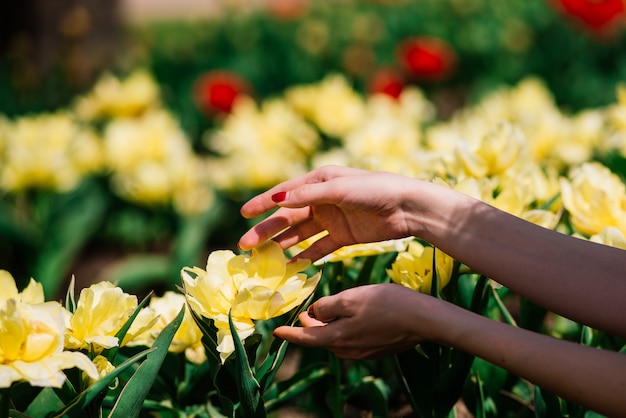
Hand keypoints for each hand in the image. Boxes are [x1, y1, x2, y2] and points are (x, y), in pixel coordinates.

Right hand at [238, 165, 446, 261]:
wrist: (408, 207)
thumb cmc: (375, 189)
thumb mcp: (340, 189)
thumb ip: (308, 196)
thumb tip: (277, 200)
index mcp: (319, 181)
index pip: (285, 193)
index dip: (263, 203)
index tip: (243, 214)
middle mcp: (322, 199)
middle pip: (288, 217)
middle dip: (267, 230)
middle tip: (246, 246)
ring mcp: (332, 218)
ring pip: (300, 234)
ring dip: (282, 245)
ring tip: (262, 259)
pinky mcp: (343, 236)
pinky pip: (319, 248)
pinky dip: (305, 257)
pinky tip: (290, 267)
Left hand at [272, 283, 441, 358]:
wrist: (424, 319)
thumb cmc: (387, 303)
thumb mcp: (351, 298)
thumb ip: (327, 306)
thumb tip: (315, 313)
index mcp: (338, 338)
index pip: (306, 338)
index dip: (290, 333)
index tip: (276, 331)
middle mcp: (349, 351)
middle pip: (321, 339)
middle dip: (310, 326)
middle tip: (305, 311)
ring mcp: (364, 352)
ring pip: (337, 339)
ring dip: (328, 326)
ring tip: (326, 311)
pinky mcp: (377, 349)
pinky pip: (352, 340)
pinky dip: (344, 328)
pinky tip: (351, 316)